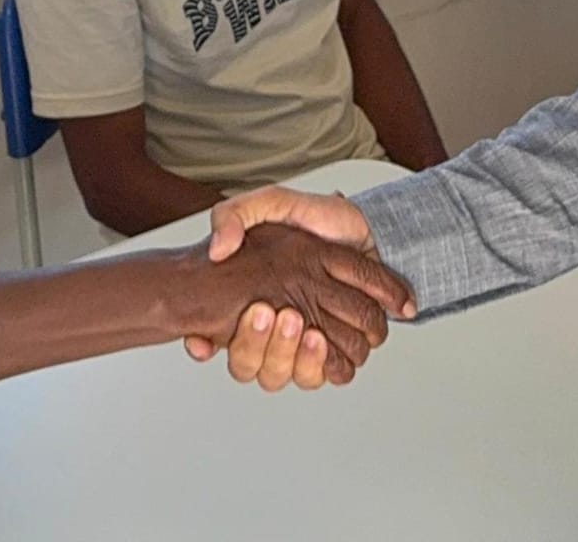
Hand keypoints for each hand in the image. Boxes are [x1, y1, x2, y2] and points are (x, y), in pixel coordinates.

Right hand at [185, 186, 412, 390]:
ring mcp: (299, 343)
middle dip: (258, 345)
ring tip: (308, 331)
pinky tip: (322, 340)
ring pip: (279, 374)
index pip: (210, 333)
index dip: (203, 341)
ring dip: (290, 357)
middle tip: (277, 315)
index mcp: (248, 298)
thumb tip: (218, 249)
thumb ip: (236, 214)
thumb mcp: (274, 202)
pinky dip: (322, 364)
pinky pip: (319, 376)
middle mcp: (270, 326)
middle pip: (247, 364)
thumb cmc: (324, 219)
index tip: (220, 331)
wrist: (374, 232)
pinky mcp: (334, 352)